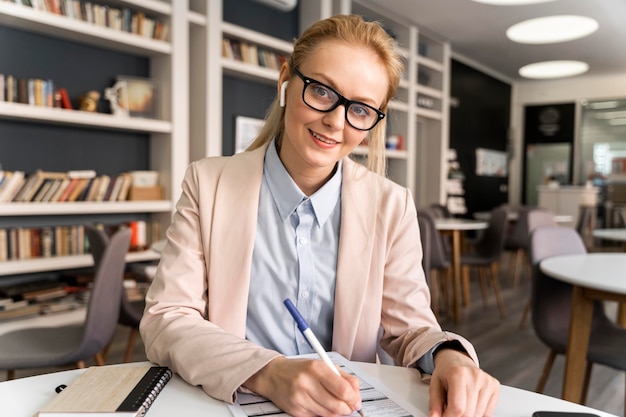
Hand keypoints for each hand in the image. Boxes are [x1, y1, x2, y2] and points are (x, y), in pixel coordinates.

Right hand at [243, 356, 361, 416]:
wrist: (273, 375)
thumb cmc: (299, 369)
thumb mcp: (322, 365)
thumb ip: (342, 376)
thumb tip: (356, 392)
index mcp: (316, 368)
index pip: (342, 389)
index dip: (353, 398)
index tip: (356, 401)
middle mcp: (307, 383)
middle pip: (337, 405)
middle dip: (347, 409)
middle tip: (350, 407)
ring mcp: (300, 398)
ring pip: (328, 414)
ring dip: (337, 413)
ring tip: (337, 406)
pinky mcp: (295, 411)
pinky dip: (324, 415)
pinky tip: (323, 407)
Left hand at [428, 348, 499, 416]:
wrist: (458, 360)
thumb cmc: (447, 373)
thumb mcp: (435, 385)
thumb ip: (434, 403)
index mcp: (458, 373)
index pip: (457, 407)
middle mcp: (475, 376)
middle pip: (468, 413)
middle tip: (450, 411)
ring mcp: (487, 381)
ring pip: (478, 414)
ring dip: (468, 415)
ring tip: (460, 405)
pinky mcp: (495, 387)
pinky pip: (487, 413)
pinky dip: (477, 413)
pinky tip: (470, 404)